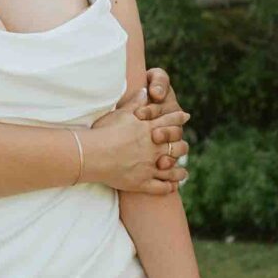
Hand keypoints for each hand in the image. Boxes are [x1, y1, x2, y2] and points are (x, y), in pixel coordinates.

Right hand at [81, 66, 189, 195]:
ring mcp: (149, 167)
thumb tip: (145, 90)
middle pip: (177, 146)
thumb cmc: (104, 132)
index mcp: (149, 130)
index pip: (171, 121)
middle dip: (181, 146)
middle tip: (182, 146)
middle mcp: (153, 148)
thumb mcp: (120, 113)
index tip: (185, 116)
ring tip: (183, 172)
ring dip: (179, 171)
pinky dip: (168, 188)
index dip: (179, 118)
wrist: (92, 154)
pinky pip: (161, 188)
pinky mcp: (142, 183)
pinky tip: (171, 187)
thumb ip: (135, 103)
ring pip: (172, 169)